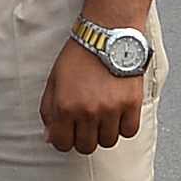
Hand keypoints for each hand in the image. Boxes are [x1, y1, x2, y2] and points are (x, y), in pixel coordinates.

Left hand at [41, 32, 149, 156]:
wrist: (107, 34)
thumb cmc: (80, 54)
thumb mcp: (54, 80)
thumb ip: (48, 111)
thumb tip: (49, 137)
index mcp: (65, 106)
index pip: (63, 144)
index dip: (64, 140)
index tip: (69, 133)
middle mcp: (88, 111)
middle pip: (86, 147)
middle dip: (83, 138)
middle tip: (86, 125)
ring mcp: (111, 109)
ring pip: (108, 141)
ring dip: (104, 133)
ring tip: (103, 117)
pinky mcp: (131, 104)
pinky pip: (129, 131)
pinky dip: (124, 126)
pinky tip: (118, 114)